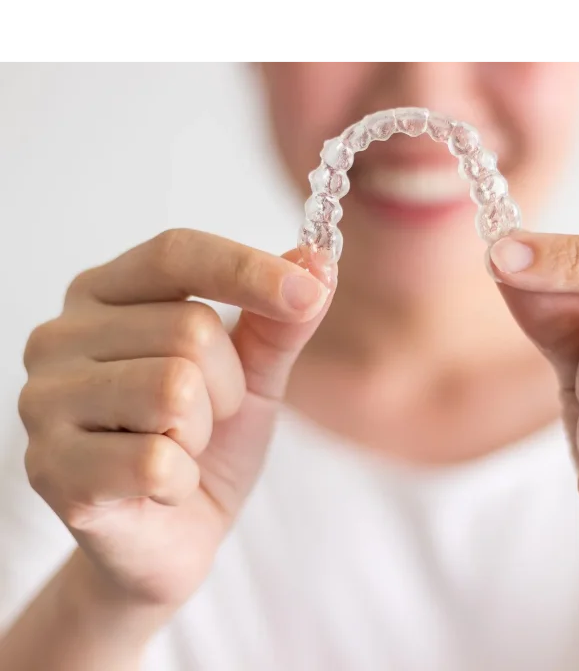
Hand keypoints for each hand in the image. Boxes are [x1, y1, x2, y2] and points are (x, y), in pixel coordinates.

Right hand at [18, 230, 332, 610]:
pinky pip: (155, 459)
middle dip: (227, 384)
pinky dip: (181, 481)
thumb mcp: (253, 370)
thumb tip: (319, 259)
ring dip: (202, 431)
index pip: (175, 253)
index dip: (245, 269)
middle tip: (207, 417)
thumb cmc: (205, 441)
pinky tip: (160, 487)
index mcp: (102, 291)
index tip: (308, 290)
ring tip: (180, 446)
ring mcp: (43, 402)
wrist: (170, 541)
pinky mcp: (50, 470)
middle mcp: (59, 335)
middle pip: (187, 328)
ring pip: (173, 389)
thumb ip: (280, 318)